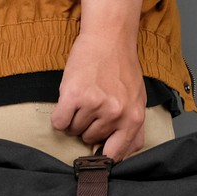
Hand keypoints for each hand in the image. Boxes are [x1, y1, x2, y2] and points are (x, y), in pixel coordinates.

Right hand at [51, 0, 145, 161]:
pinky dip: (60, 116)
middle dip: (87, 126)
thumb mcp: (137, 100)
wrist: (109, 37)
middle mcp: (115, 114)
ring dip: (74, 118)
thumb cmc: (122, 69)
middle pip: (89, 140)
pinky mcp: (74, 96)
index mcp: (132, 119)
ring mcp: (94, 105)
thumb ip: (134, 129)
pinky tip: (68, 102)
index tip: (96, 155)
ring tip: (83, 98)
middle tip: (93, 105)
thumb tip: (128, 153)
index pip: (115, 155)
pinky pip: (59, 122)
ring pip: (74, 130)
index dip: (103, 156)